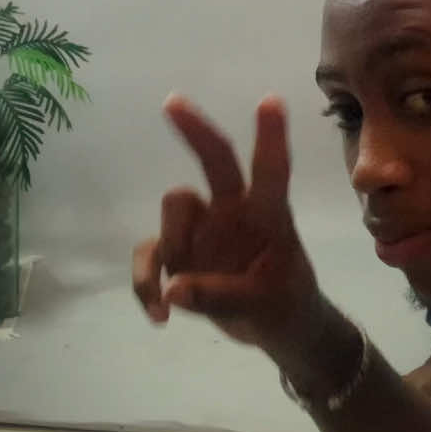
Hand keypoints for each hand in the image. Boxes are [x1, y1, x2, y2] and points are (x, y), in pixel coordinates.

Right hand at [132, 94, 322, 354]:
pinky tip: (159, 315)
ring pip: (174, 206)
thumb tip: (172, 289)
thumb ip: (219, 297)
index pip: (271, 171)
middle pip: (215, 161)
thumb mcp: (261, 307)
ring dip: (171, 244)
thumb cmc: (283, 305)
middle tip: (172, 103)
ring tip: (176, 296)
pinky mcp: (181, 253)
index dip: (270, 138)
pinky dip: (146, 281)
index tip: (271, 100)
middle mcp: (233, 210)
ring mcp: (204, 229)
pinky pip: (150, 253)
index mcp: (268, 215)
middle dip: (195, 131)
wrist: (277, 330)